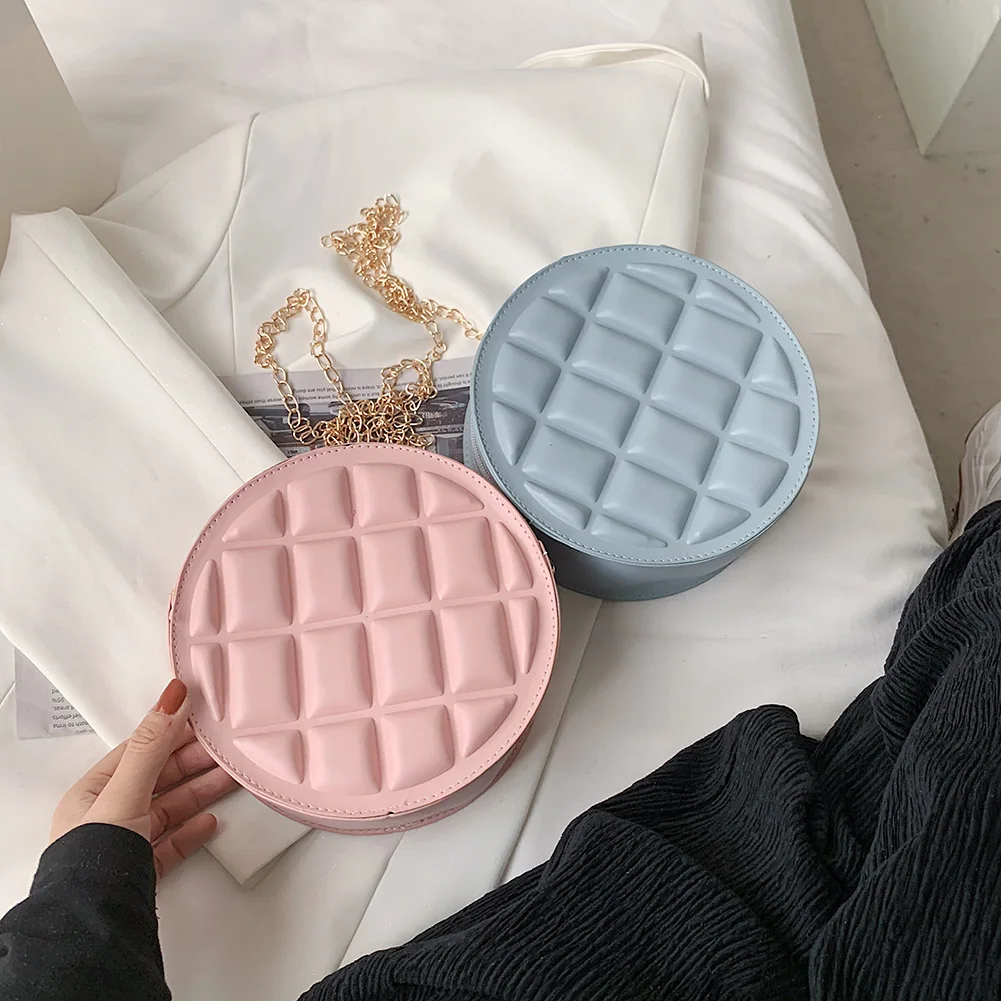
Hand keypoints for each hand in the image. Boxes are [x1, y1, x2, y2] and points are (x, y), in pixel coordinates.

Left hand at [50, 679, 237, 878]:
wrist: (96, 922)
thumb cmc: (95, 859)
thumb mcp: (125, 792)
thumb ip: (152, 746)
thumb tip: (172, 697)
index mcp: (93, 794)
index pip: (139, 751)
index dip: (171, 731)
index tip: (202, 716)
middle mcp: (106, 818)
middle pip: (159, 779)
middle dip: (194, 762)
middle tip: (226, 747)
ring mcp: (125, 845)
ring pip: (170, 809)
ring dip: (200, 792)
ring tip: (230, 778)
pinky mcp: (142, 871)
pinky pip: (173, 843)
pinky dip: (193, 831)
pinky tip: (210, 822)